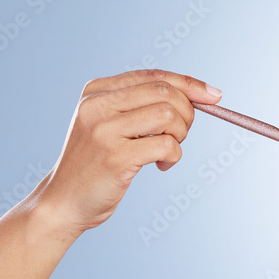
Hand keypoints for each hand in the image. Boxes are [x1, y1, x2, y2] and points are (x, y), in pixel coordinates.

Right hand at [37, 69, 222, 237]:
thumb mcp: (111, 125)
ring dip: (180, 135)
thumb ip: (142, 106)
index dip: (189, 84)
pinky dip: (173, 156)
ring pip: (168, 115)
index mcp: (96, 91)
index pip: (153, 77)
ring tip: (166, 151)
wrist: (64, 201)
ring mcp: (104, 130)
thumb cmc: (97, 164)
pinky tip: (161, 166)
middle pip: (165, 92)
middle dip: (186, 113)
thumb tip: (201, 94)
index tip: (213, 95)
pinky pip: (166, 145)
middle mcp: (97, 105)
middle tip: (180, 135)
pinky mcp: (115, 157)